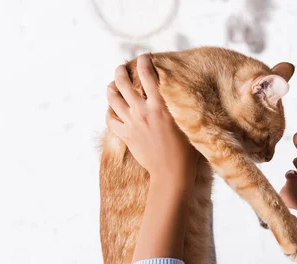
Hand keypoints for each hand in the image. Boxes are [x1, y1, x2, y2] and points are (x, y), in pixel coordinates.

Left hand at [105, 54, 199, 180]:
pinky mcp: (126, 135)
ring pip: (112, 98)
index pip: (147, 75)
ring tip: (112, 85)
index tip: (143, 57)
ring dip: (111, 88)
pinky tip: (112, 110)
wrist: (171, 172)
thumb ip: (179, 106)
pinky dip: (109, 112)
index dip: (143, 62)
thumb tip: (179, 93)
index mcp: (160, 105)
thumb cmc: (186, 150)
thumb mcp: (187, 123)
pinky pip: (110, 119)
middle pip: (123, 82)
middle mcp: (143, 111)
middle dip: (120, 71)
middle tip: (122, 68)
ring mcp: (132, 123)